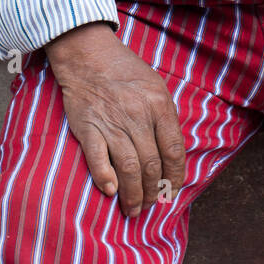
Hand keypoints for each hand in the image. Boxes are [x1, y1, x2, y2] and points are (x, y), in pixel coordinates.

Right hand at [45, 22, 186, 217]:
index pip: (174, 151)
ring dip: (133, 194)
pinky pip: (98, 159)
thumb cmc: (125, 71)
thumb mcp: (156, 86)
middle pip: (152, 165)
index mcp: (159, 105)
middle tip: (151, 204)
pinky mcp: (88, 127)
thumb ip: (165, 117)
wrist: (88, 54)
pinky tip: (111, 191)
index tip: (172, 189)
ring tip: (133, 209)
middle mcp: (138, 115)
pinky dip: (105, 178)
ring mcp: (112, 122)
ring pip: (129, 168)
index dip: (176, 176)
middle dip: (154, 191)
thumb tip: (172, 155)